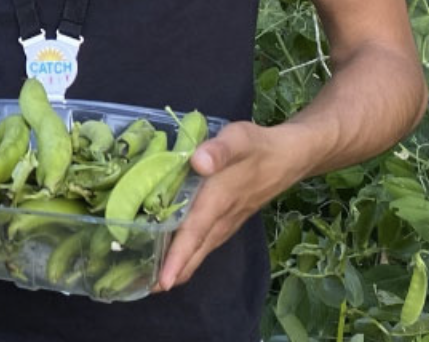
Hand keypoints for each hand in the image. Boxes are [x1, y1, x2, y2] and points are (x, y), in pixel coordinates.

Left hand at [156, 121, 308, 290]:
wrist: (288, 157)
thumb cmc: (258, 147)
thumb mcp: (239, 139)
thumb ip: (219, 149)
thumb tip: (198, 161)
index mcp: (218, 200)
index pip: (194, 234)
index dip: (177, 258)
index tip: (162, 282)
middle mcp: (220, 220)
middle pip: (194, 253)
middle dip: (170, 274)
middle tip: (140, 288)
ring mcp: (225, 224)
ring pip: (199, 253)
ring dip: (178, 269)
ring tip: (149, 280)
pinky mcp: (227, 222)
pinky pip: (204, 246)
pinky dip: (187, 257)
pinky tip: (172, 258)